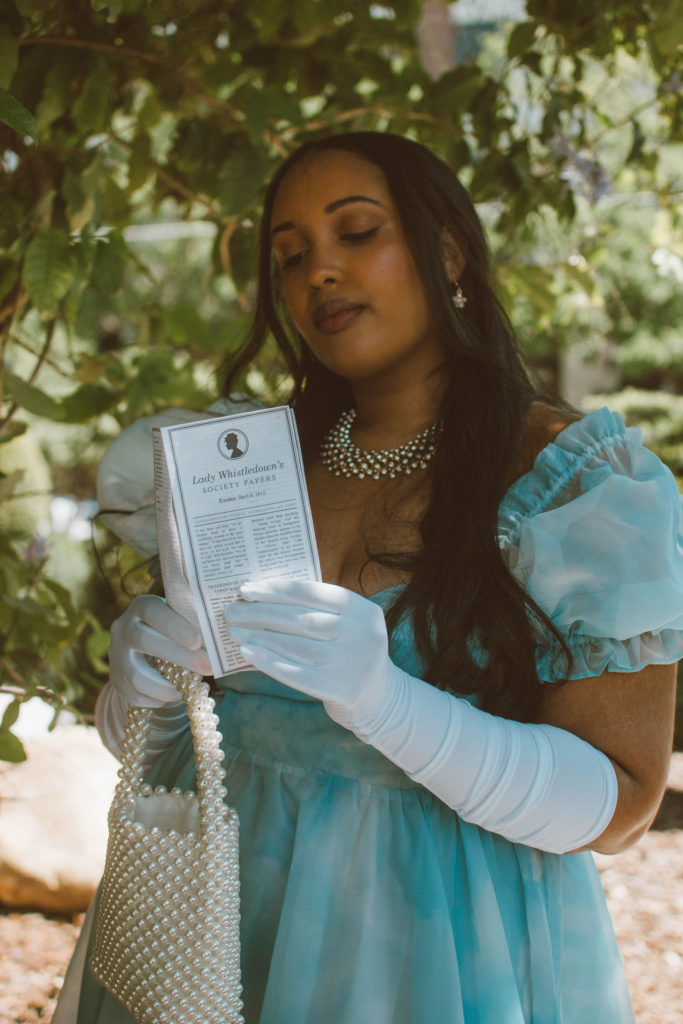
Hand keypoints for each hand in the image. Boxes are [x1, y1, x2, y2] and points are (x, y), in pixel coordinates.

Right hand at [109, 594, 211, 706]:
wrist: (147, 650)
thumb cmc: (176, 631)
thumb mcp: (181, 620)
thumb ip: (195, 625)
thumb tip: (223, 642)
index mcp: (142, 606)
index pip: (153, 611)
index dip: (174, 626)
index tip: (198, 641)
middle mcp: (123, 627)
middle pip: (144, 640)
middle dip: (179, 656)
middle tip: (208, 667)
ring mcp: (115, 654)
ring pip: (136, 674)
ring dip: (166, 685)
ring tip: (190, 688)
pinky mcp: (115, 678)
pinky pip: (133, 694)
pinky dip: (157, 699)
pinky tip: (174, 695)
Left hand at [224, 579, 402, 727]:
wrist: (378, 697)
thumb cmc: (349, 652)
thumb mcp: (345, 625)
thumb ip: (314, 610)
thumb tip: (260, 597)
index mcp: (362, 610)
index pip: (312, 592)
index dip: (276, 589)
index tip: (246, 589)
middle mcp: (361, 634)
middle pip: (301, 619)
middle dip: (261, 612)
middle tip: (231, 610)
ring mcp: (351, 663)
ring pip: (296, 644)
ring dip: (260, 635)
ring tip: (234, 629)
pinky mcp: (339, 689)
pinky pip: (296, 673)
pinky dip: (268, 660)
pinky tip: (248, 651)